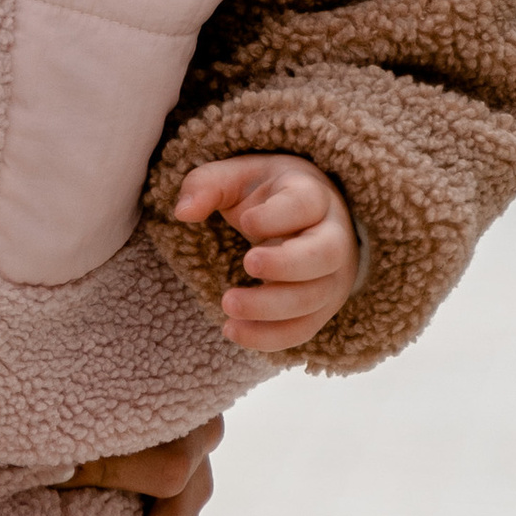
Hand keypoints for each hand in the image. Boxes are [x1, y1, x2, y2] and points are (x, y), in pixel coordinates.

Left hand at [173, 150, 356, 352]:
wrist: (304, 220)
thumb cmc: (265, 197)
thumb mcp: (235, 178)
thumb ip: (207, 186)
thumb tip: (183, 212)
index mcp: (312, 196)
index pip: (305, 205)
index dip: (276, 216)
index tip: (244, 222)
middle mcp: (332, 237)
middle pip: (324, 254)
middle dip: (286, 264)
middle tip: (247, 264)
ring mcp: (332, 276)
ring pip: (313, 298)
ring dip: (270, 308)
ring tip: (228, 305)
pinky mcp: (321, 308)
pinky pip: (303, 330)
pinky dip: (270, 337)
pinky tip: (234, 331)